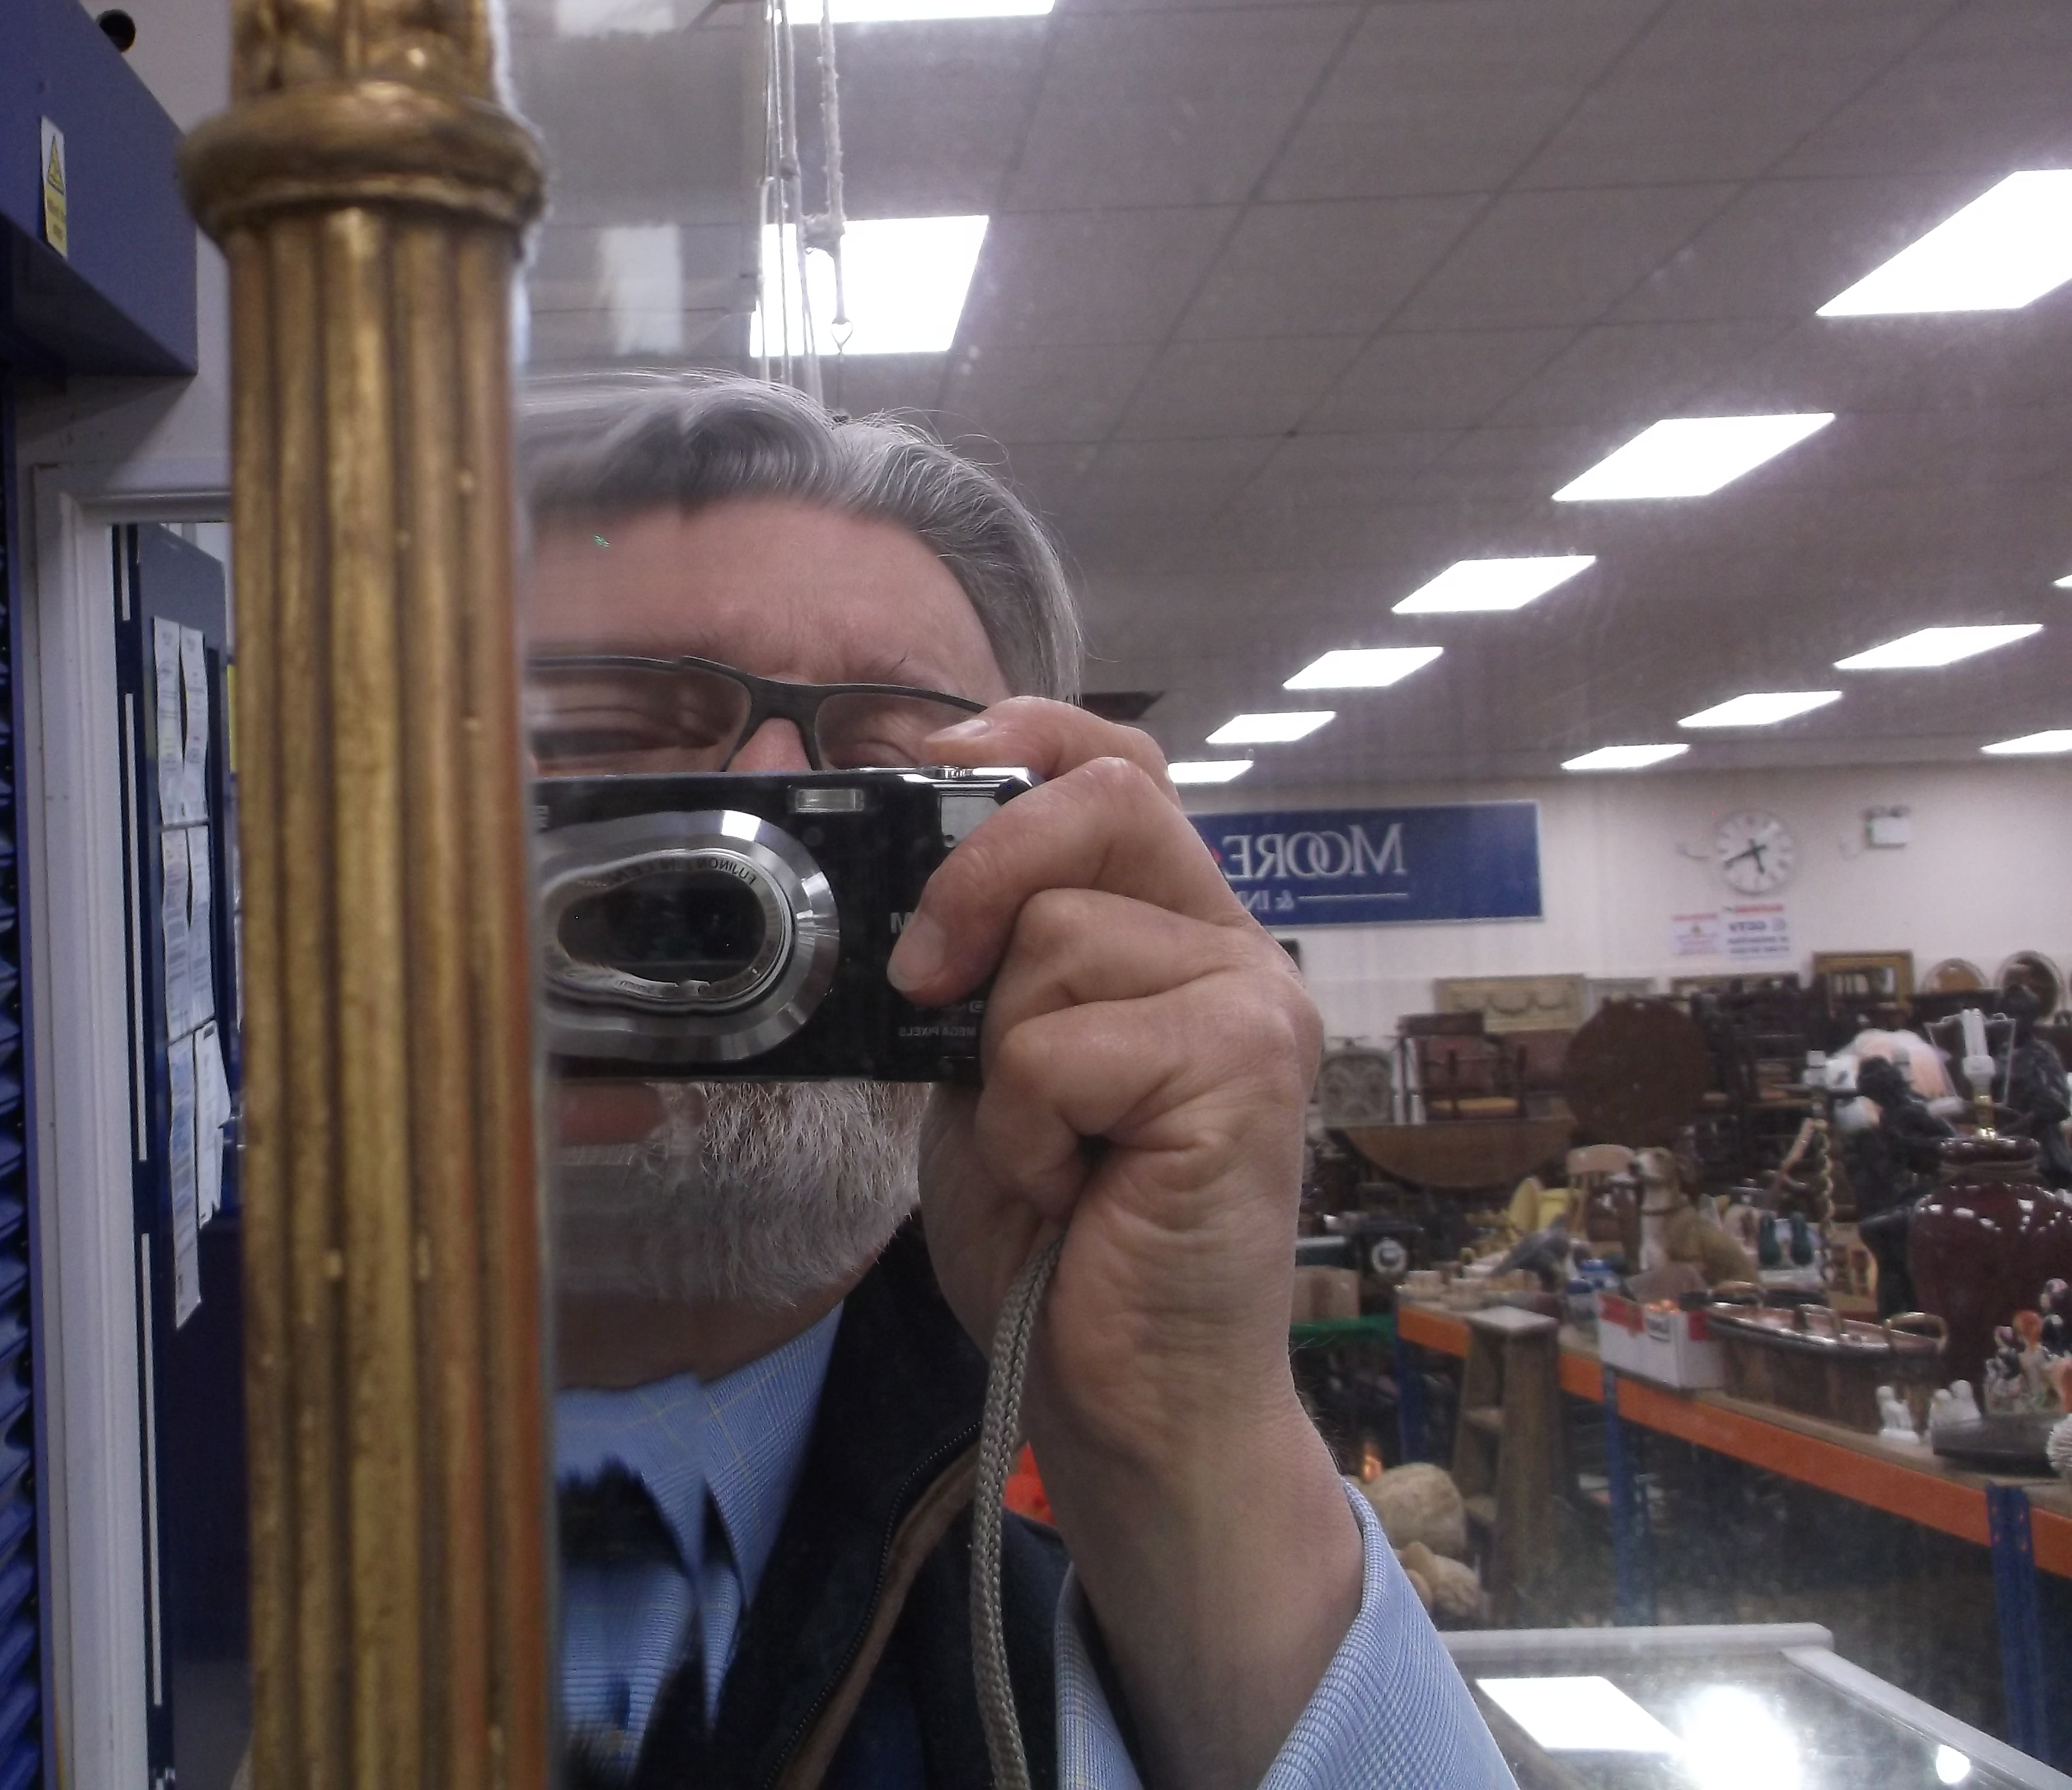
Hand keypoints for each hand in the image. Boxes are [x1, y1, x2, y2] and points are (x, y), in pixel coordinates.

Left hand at [895, 698, 1317, 1444]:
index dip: (1025, 738)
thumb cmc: (1061, 1243)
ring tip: (1048, 1151)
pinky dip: (1022, 1126)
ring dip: (999, 1060)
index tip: (926, 767)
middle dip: (978, 873)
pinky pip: (1058, 1044)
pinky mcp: (1244, 1072)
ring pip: (1054, 936)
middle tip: (927, 983)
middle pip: (1099, 802)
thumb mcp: (989, 1069)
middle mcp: (1231, 951)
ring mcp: (1251, 1006)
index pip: (1118, 764)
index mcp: (1173, 933)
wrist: (1127, 1397)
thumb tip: (885, 873)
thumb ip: (974, 970)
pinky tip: (1068, 1187)